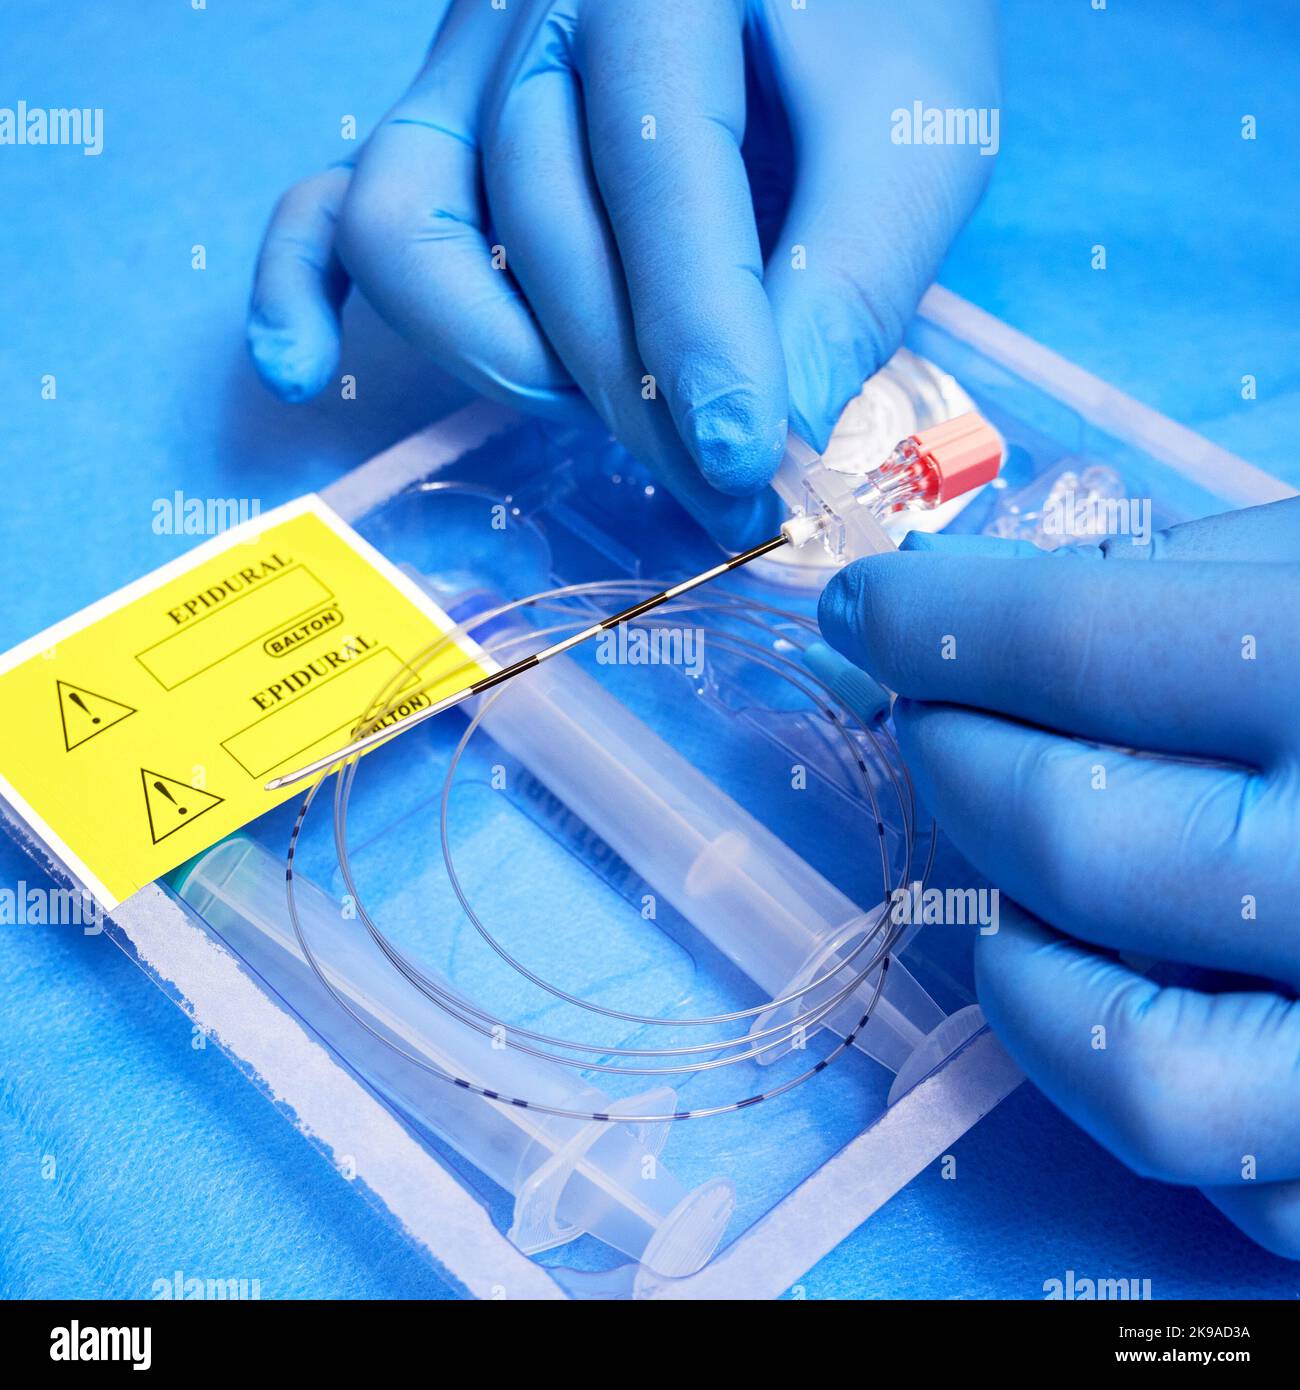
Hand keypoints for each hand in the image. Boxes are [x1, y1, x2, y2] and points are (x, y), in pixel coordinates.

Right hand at [246, 0, 998, 547]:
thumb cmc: (877, 16)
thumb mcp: (915, 118)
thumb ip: (857, 264)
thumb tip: (780, 431)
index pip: (656, 171)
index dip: (700, 337)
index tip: (747, 462)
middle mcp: (529, 9)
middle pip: (536, 226)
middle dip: (631, 390)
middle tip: (724, 491)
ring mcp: (459, 72)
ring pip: (414, 234)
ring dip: (506, 358)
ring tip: (610, 419)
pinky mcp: (432, 130)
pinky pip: (324, 206)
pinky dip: (302, 288)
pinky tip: (299, 366)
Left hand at [819, 499, 1299, 1256]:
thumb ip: (1218, 584)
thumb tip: (1015, 616)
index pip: (1076, 639)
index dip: (935, 618)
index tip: (864, 610)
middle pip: (1070, 831)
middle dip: (954, 762)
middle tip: (928, 723)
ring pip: (1131, 1062)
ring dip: (1022, 971)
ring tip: (1002, 900)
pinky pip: (1239, 1181)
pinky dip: (1155, 1097)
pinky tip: (1148, 1007)